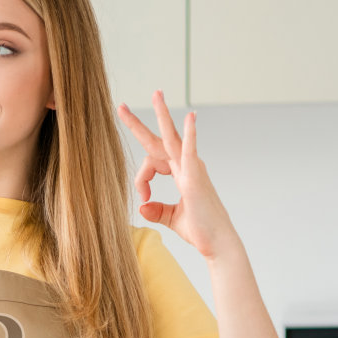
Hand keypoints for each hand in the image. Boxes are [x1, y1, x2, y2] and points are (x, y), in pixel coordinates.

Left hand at [117, 90, 238, 259]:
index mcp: (181, 173)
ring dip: (164, 115)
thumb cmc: (201, 230)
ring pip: (173, 137)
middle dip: (139, 124)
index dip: (141, 179)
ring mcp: (192, 169)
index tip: (143, 198)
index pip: (152, 162)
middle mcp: (187, 166)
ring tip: (156, 94)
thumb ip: (157, 210)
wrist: (217, 243)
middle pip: (159, 138)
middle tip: (121, 107)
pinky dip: (191, 135)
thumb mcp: (171, 218)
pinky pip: (191, 151)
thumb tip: (142, 207)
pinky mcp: (196, 177)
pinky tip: (190, 117)